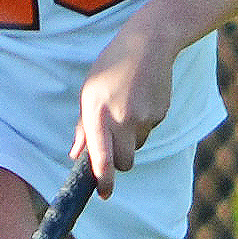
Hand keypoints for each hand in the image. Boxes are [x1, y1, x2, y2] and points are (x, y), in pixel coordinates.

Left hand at [74, 19, 176, 192]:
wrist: (149, 44)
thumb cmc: (112, 67)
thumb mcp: (90, 92)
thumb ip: (84, 125)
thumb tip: (76, 153)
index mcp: (99, 112)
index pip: (101, 155)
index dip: (103, 179)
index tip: (104, 194)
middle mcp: (122, 118)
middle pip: (125, 162)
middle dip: (120, 162)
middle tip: (116, 145)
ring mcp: (144, 117)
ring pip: (138, 145)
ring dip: (132, 137)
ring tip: (128, 106)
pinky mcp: (160, 114)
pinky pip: (150, 130)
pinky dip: (144, 122)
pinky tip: (141, 99)